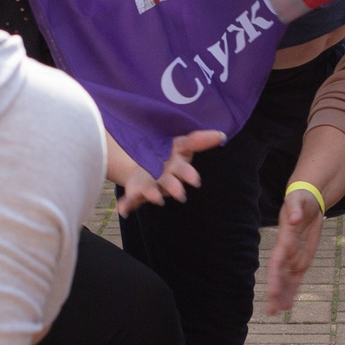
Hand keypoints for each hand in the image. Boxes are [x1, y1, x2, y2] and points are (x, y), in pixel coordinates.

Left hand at [108, 130, 225, 214]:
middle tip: (179, 194)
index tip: (195, 181)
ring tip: (154, 198)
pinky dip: (126, 205)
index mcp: (176, 167)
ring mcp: (150, 186)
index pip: (184, 170)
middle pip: (170, 183)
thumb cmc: (168, 157)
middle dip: (174, 188)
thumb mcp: (182, 145)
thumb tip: (222, 134)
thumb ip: (199, 140)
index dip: (189, 175)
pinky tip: (122, 210)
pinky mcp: (136, 192)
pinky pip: (131, 200)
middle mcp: (164, 179)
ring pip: (151, 191)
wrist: (146, 168)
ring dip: (152, 195)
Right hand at [264, 181, 327, 314]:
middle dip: (275, 292)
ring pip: (286, 280)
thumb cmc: (301, 199)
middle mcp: (286, 251)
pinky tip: (289, 304)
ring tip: (277, 313)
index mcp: (284, 239)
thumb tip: (294, 219)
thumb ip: (295, 208)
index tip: (272, 292)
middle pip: (279, 275)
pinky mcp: (303, 259)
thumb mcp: (298, 199)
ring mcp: (294, 256)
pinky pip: (297, 278)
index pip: (277, 262)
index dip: (274, 278)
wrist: (308, 201)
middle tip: (271, 311)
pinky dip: (293, 291)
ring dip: (282, 296)